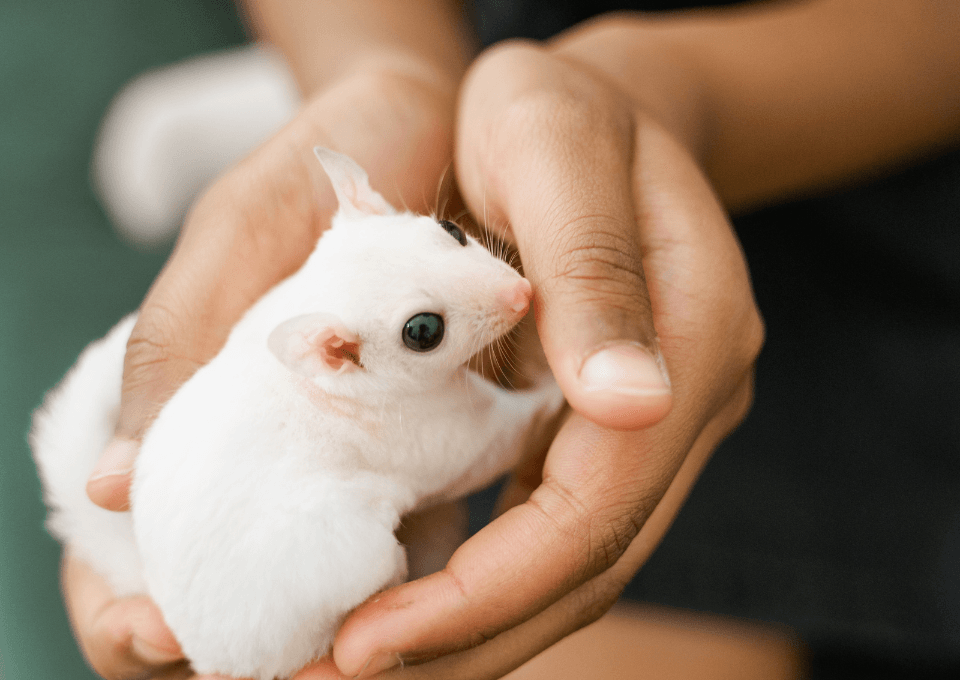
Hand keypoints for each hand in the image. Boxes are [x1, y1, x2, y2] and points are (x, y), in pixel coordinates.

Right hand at [66, 63, 457, 678]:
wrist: (417, 139)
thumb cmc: (310, 172)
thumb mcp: (233, 239)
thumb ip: (173, 348)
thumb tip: (110, 487)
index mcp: (177, 416)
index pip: (121, 558)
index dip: (129, 615)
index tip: (168, 630)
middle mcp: (251, 457)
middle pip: (215, 598)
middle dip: (233, 643)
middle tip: (289, 657)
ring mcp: (329, 468)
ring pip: (306, 596)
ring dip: (322, 639)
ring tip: (356, 644)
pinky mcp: (408, 460)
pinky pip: (393, 550)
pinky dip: (397, 589)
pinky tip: (420, 597)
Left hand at [315, 24, 763, 679]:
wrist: (587, 109)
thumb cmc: (557, 110)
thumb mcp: (557, 145)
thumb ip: (597, 267)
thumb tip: (633, 407)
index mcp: (694, 339)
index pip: (599, 507)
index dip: (490, 589)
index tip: (370, 640)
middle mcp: (684, 401)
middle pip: (591, 564)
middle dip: (470, 639)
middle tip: (341, 676)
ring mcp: (650, 423)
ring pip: (574, 567)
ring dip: (471, 632)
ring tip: (357, 663)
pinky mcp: (600, 428)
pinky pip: (547, 529)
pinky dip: (478, 584)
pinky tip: (404, 603)